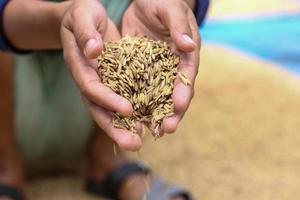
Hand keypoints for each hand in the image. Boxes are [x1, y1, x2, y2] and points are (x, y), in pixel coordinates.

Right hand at [61, 0, 141, 150]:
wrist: (87, 16)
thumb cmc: (83, 12)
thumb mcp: (83, 15)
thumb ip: (86, 32)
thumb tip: (94, 51)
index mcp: (79, 65)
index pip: (91, 87)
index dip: (107, 99)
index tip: (127, 109)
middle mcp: (89, 79)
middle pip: (99, 108)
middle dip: (115, 128)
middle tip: (133, 144)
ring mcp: (102, 83)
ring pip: (110, 110)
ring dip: (124, 128)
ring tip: (140, 142)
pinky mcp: (114, 81)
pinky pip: (123, 99)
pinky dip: (133, 113)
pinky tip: (146, 124)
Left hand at [122, 0, 200, 134]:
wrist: (144, 1)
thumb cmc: (162, 1)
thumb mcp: (170, 9)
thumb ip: (179, 26)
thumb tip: (190, 46)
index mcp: (185, 53)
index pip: (187, 74)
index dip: (184, 90)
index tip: (179, 104)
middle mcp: (173, 66)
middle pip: (174, 92)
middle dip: (172, 112)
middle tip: (167, 129)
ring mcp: (156, 71)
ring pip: (157, 96)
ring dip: (155, 114)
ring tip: (152, 132)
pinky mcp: (139, 71)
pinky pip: (138, 89)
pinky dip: (136, 104)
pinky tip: (131, 117)